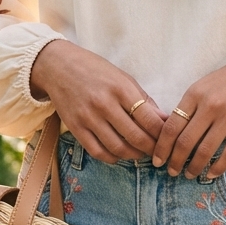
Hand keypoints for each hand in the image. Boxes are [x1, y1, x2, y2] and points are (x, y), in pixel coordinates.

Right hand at [30, 40, 165, 163]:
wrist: (57, 66)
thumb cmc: (95, 70)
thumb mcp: (123, 78)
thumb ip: (143, 100)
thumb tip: (164, 120)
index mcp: (121, 88)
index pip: (149, 119)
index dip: (162, 134)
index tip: (168, 139)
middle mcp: (104, 104)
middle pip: (136, 137)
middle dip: (151, 149)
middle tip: (157, 151)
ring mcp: (88, 117)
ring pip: (118, 148)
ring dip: (133, 155)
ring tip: (140, 153)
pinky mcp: (75, 127)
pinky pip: (97, 152)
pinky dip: (112, 158)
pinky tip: (119, 154)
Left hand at [152, 47, 225, 178]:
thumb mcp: (203, 86)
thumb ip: (189, 107)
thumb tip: (173, 134)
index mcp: (195, 94)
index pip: (172, 126)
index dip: (162, 147)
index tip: (157, 160)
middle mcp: (210, 105)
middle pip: (185, 142)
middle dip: (174, 161)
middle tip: (171, 172)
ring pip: (205, 150)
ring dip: (194, 167)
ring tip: (189, 174)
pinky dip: (217, 168)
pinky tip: (210, 174)